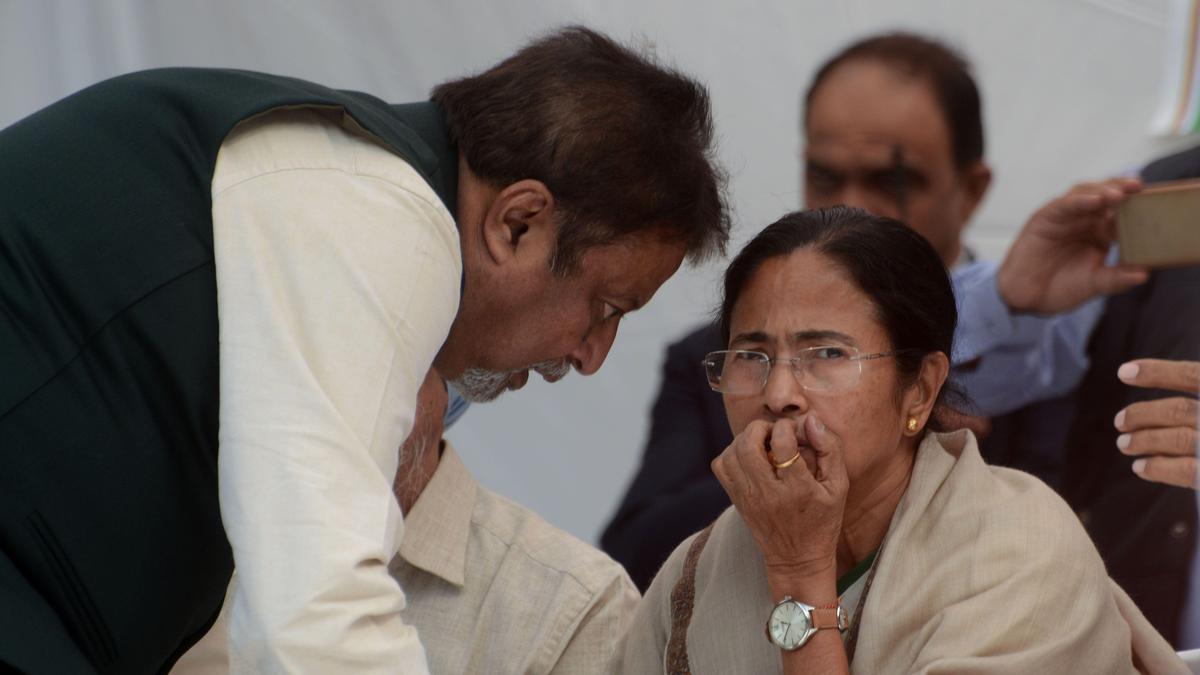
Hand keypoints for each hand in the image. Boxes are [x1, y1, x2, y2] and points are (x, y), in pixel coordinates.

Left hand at [711, 416, 848, 583]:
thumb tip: (809, 420)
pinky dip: (731, 454)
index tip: (794, 430)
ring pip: (731, 454)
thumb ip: (829, 449)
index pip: (782, 444)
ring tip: (762, 444)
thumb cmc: (823, 520)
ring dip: (744, 440)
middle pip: (748, 445)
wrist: (797, 560)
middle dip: (760, 428)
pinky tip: (750, 458)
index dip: (786, 427)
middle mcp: (768, 493)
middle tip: (774, 433)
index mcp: (798, 489)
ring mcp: (748, 498)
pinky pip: (721, 467)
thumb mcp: (838, 486)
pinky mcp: (737, 500)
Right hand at [997, 178, 1147, 313]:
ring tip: (1120, 193)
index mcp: (1101, 233)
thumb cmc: (1059, 288)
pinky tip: (1095, 200)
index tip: (1156, 203)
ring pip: (1086, 193)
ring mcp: (1065, 217)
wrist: (1026, 299)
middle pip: (1106, 196)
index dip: (1137, 206)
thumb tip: (1144, 274)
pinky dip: (1079, 200)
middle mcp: (1084, 220)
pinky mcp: (1045, 218)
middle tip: (1139, 187)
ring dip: (1103, 190)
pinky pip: (1064, 205)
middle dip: (1123, 189)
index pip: (1123, 213)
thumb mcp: (1094, 285)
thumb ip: (1116, 279)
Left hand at [1114, 359, 1199, 488]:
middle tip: (1119, 422)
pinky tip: (1141, 467)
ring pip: (1180, 438)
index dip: (1158, 372)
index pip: (1194, 376)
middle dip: (1143, 414)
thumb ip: (1199, 399)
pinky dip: (1159, 467)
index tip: (1123, 372)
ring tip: (1124, 443)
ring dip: (1145, 440)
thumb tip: (1164, 406)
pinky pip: (1188, 470)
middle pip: (1180, 410)